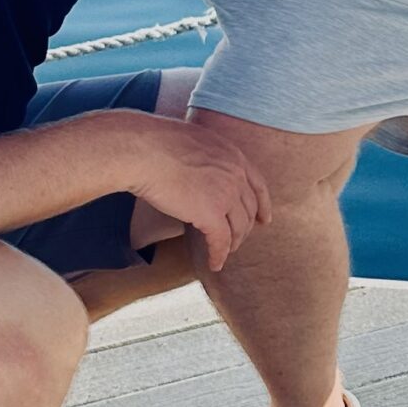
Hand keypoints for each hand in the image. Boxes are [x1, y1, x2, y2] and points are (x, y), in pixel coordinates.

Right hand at [129, 116, 272, 271]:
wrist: (143, 150)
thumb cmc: (154, 142)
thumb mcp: (192, 142)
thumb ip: (204, 158)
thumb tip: (195, 168)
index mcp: (232, 154)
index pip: (257, 184)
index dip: (263, 205)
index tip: (264, 219)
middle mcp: (236, 174)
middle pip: (249, 209)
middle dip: (246, 228)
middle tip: (238, 240)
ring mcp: (226, 194)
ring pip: (239, 228)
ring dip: (232, 243)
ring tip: (224, 252)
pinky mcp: (211, 214)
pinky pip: (220, 241)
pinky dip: (218, 255)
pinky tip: (214, 264)